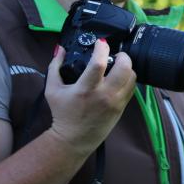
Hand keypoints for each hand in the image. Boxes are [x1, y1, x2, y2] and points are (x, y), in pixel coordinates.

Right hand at [45, 39, 135, 154]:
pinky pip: (132, 87)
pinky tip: (119, 77)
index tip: (100, 43)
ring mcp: (115, 102)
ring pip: (132, 76)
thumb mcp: (52, 89)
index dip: (102, 49)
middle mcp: (104, 95)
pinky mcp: (122, 107)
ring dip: (127, 66)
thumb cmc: (62, 113)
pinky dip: (128, 78)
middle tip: (115, 54)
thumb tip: (60, 48)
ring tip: (118, 65)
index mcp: (85, 89)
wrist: (74, 139)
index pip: (99, 64)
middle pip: (124, 68)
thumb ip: (55, 66)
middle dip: (122, 55)